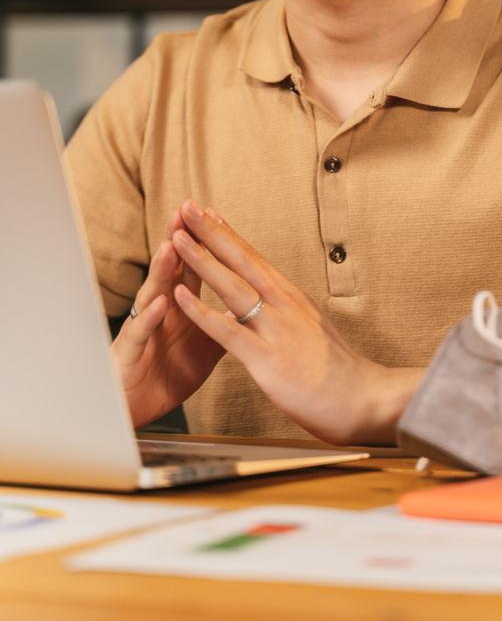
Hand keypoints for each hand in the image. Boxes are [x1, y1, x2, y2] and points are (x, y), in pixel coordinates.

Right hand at [112, 209, 226, 428]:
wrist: (139, 409)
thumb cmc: (168, 373)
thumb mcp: (206, 346)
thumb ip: (226, 321)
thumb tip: (252, 303)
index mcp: (181, 307)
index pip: (193, 267)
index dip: (203, 242)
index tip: (215, 214)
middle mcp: (160, 311)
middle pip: (171, 270)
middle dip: (179, 239)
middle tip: (186, 210)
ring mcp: (143, 329)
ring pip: (152, 294)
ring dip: (163, 270)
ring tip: (172, 246)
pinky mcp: (129, 353)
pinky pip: (141, 333)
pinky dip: (150, 319)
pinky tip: (160, 305)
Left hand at [172, 199, 422, 444]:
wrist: (366, 399)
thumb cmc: (339, 372)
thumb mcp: (309, 331)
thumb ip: (282, 317)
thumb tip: (257, 309)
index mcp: (292, 298)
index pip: (255, 258)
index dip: (229, 234)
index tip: (209, 213)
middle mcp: (284, 305)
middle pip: (241, 260)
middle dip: (211, 232)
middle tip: (186, 206)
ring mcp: (277, 329)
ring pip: (231, 286)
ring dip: (201, 260)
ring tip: (176, 238)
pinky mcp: (268, 359)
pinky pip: (228, 331)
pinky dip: (201, 312)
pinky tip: (181, 296)